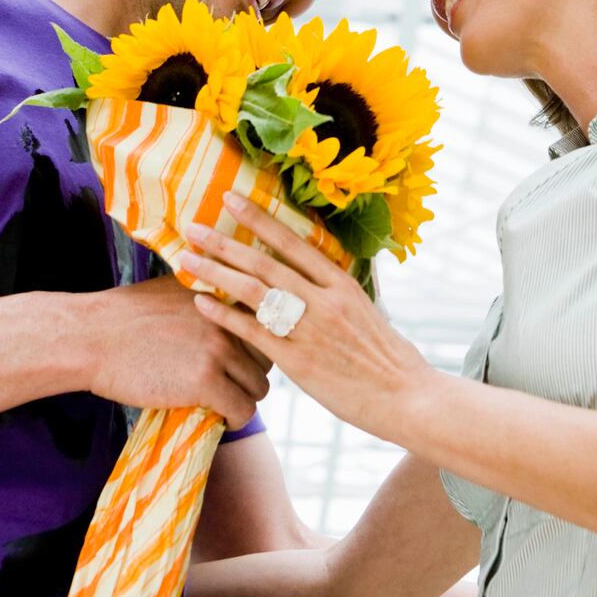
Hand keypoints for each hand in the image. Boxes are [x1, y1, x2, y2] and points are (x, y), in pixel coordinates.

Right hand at [80, 275, 269, 428]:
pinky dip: (235, 418)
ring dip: (245, 398)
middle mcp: (228, 319)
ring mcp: (219, 350)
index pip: (264, 324)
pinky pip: (242, 409)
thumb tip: (219, 309)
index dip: (256, 346)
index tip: (243, 361)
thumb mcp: (174, 290)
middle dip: (252, 373)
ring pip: (258, 386)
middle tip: (233, 386)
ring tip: (226, 405)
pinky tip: (220, 419)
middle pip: (267, 357)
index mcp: (222, 296)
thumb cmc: (123, 315)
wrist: (93, 337)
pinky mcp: (206, 381)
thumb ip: (204, 298)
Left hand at [177, 193, 432, 438]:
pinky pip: (253, 332)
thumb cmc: (388, 358)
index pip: (293, 242)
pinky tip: (201, 303)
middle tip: (192, 226)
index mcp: (342, 283)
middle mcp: (325, 300)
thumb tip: (313, 278)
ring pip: (254, 292)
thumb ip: (336, 294)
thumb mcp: (366, 312)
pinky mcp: (299, 363)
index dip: (259, 218)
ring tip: (187, 258)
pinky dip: (225, 315)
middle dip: (225, 242)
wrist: (409, 398)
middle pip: (265, 262)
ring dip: (217, 272)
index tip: (231, 199)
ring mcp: (311, 330)